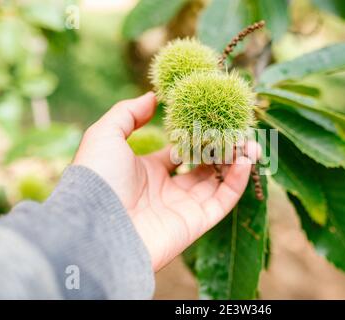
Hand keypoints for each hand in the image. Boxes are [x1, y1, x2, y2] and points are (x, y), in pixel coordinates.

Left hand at [73, 93, 253, 270]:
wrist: (95, 226)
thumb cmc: (97, 178)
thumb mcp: (105, 135)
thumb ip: (128, 113)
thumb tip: (152, 96)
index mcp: (147, 172)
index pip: (180, 153)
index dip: (196, 137)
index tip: (213, 121)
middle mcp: (167, 191)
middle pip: (203, 168)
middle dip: (222, 150)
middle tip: (239, 132)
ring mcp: (182, 208)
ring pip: (218, 183)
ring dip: (236, 162)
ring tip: (250, 143)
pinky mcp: (196, 223)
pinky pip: (224, 200)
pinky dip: (238, 180)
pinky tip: (245, 159)